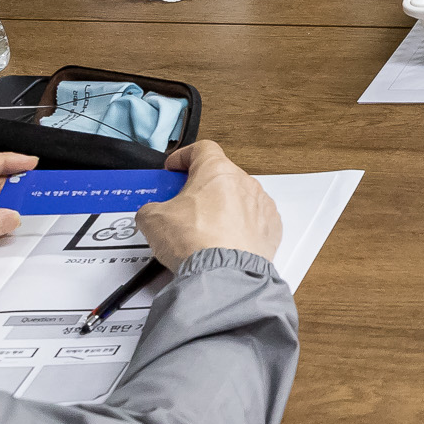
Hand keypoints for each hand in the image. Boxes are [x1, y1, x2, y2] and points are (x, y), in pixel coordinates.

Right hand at [135, 140, 281, 266]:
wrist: (224, 274)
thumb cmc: (195, 242)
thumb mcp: (153, 220)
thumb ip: (151, 208)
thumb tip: (151, 213)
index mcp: (217, 171)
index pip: (202, 149)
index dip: (184, 157)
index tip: (174, 168)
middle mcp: (244, 183)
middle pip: (220, 176)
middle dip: (200, 188)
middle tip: (182, 204)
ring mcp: (261, 204)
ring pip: (238, 198)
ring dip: (221, 208)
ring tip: (202, 229)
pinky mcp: (271, 227)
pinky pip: (253, 220)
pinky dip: (239, 227)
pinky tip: (223, 242)